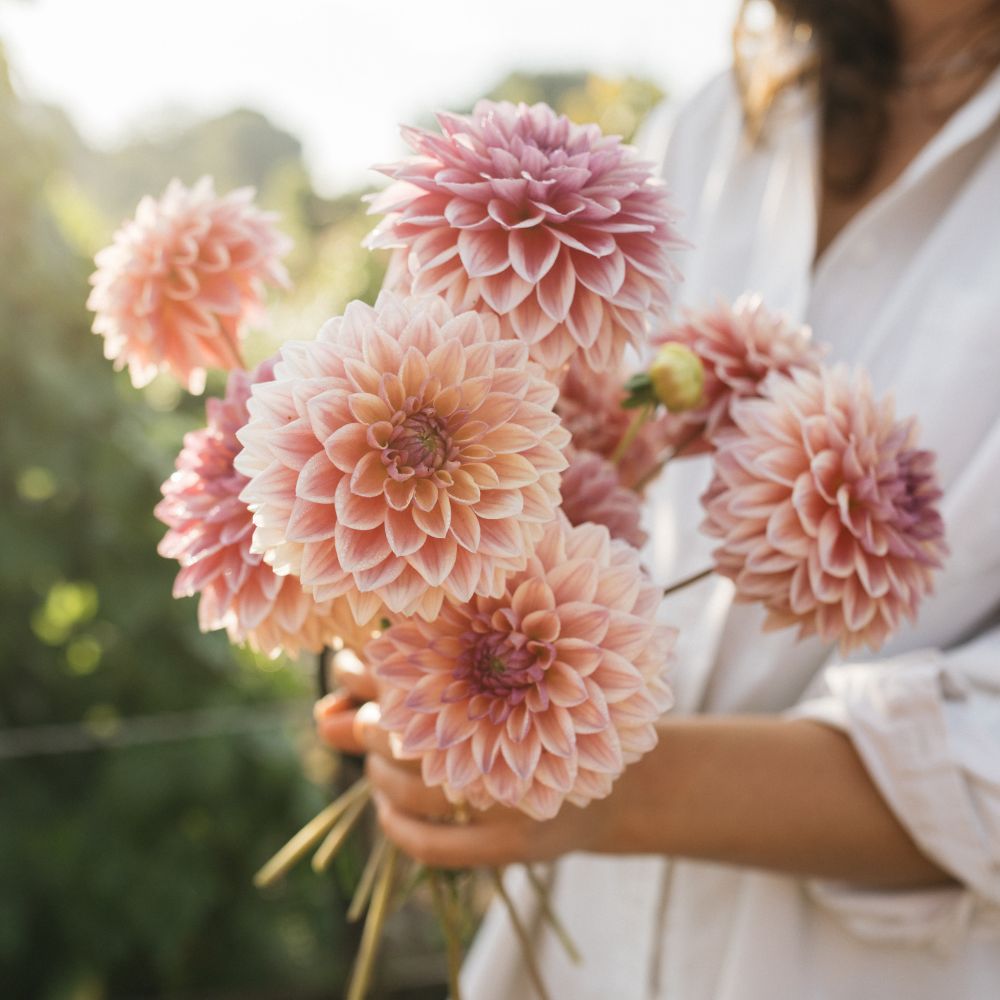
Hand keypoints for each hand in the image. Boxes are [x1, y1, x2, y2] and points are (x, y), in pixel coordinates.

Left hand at [314, 650, 610, 868]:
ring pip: (408, 787)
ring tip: (381, 761)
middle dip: (371, 724)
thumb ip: (396, 699)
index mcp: (507, 680)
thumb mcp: (484, 695)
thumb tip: (322, 717)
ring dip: (377, 773)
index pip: (409, 669)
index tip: (350, 668)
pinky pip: (430, 844)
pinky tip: (388, 809)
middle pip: (402, 732)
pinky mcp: (516, 845)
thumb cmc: (538, 722)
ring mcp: (512, 796)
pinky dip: (396, 826)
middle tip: (373, 719)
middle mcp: (510, 736)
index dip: (363, 671)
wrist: (620, 778)